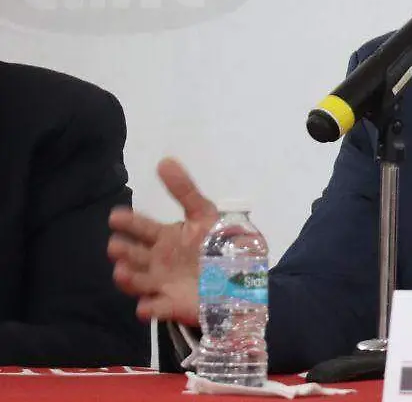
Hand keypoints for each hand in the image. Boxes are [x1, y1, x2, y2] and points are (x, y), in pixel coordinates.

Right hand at [108, 158, 217, 326]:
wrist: (238, 276)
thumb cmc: (217, 243)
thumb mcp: (205, 214)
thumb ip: (185, 191)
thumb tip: (165, 160)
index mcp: (164, 237)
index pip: (141, 227)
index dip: (128, 222)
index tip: (115, 217)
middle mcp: (157, 260)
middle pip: (133, 255)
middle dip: (122, 251)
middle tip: (116, 247)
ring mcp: (161, 283)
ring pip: (137, 282)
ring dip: (127, 279)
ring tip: (121, 273)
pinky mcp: (171, 305)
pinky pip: (156, 308)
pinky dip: (149, 308)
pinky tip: (145, 306)